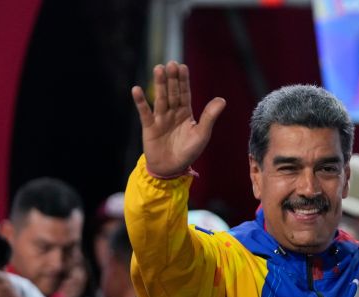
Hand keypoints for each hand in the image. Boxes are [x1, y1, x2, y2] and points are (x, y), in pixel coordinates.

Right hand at [131, 61, 226, 176]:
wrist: (171, 169)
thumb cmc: (188, 152)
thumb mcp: (202, 134)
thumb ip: (209, 117)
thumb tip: (222, 99)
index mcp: (186, 113)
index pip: (185, 93)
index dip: (184, 81)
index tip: (183, 66)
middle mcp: (172, 113)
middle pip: (172, 93)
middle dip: (172, 79)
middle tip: (170, 64)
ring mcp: (160, 119)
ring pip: (160, 98)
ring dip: (159, 84)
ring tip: (158, 69)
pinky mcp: (149, 127)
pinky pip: (144, 112)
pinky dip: (140, 102)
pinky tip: (136, 89)